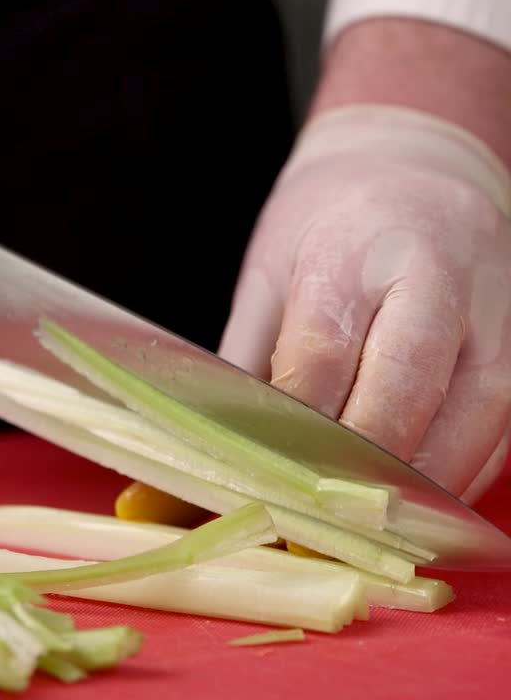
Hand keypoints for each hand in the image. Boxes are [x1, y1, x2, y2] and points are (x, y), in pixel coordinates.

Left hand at [219, 105, 510, 504]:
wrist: (419, 165)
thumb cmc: (332, 220)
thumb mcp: (271, 266)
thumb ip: (252, 357)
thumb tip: (217, 451)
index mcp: (356, 248)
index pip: (322, 353)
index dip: (290, 429)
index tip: (262, 481)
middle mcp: (438, 278)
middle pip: (401, 394)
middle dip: (353, 472)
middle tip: (309, 525)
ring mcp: (495, 316)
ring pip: (467, 427)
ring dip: (411, 495)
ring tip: (359, 534)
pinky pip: (497, 436)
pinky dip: (454, 481)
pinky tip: (409, 511)